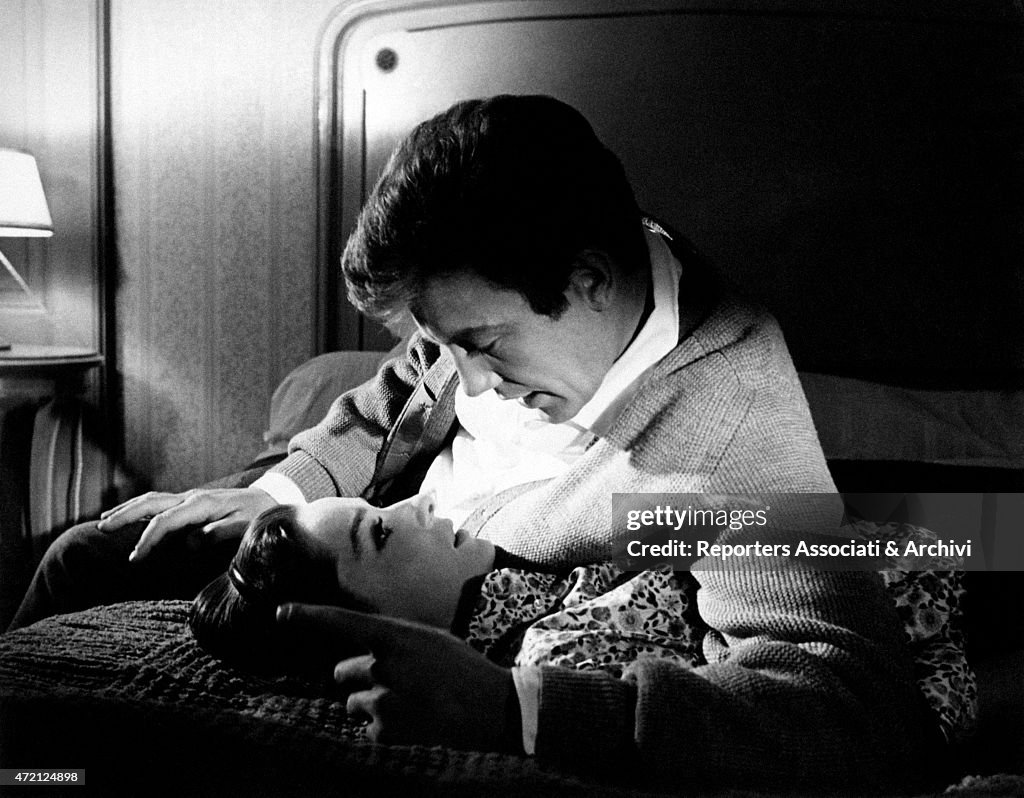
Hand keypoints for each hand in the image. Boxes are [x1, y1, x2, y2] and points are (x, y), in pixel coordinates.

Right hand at [98, 487, 276, 562]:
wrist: (271, 499)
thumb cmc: (258, 516)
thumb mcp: (245, 526)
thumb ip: (219, 533)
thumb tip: (191, 541)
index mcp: (203, 504)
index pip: (166, 521)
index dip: (148, 539)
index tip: (135, 558)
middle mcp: (192, 497)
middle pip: (151, 503)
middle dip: (125, 515)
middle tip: (101, 528)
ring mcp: (190, 497)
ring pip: (152, 500)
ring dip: (128, 509)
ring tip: (105, 520)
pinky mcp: (191, 501)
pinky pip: (160, 503)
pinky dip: (140, 507)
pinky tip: (129, 514)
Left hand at [277, 603, 520, 751]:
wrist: (493, 708)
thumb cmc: (464, 669)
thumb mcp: (432, 640)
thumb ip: (397, 642)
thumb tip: (369, 650)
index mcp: (397, 637)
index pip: (344, 622)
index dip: (310, 616)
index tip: (282, 612)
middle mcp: (384, 666)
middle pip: (342, 671)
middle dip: (358, 677)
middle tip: (393, 682)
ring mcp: (383, 700)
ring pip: (353, 702)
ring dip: (371, 704)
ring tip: (409, 704)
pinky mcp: (387, 731)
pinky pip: (368, 729)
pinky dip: (384, 729)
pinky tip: (412, 723)